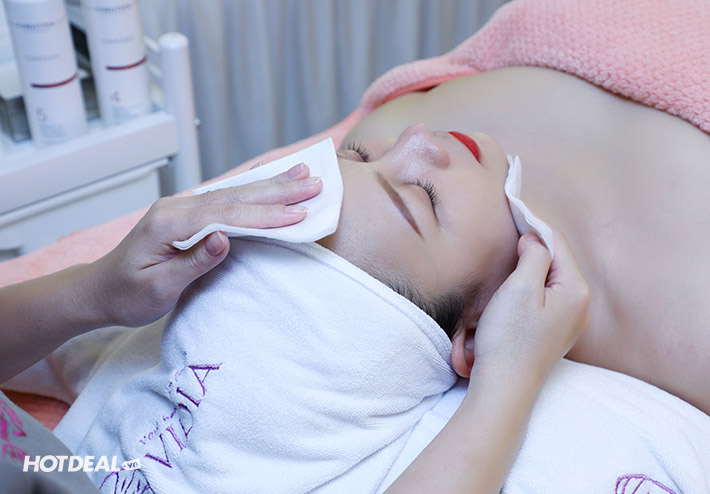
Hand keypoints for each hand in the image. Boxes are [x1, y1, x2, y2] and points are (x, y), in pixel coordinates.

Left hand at [90, 163, 321, 326]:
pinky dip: (252, 189)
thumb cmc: (127, 295)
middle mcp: (177, 207)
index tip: (299, 213)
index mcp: (170, 223)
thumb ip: (193, 261)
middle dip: (278, 190)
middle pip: (236, 196)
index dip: (266, 215)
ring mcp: (181, 207)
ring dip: (270, 184)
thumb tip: (224, 238)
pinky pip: (225, 197)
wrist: (99, 290)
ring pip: (233, 192)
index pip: (228, 216)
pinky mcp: (187, 213)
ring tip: (302, 172)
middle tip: (315, 182)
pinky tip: (268, 178)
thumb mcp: (158, 288)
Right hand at [470, 229, 590, 385]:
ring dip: (532, 265)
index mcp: (577, 290)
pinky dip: (531, 284)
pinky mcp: (555, 332)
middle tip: (511, 227)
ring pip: (551, 279)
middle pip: (557, 261)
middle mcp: (581, 305)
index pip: (557, 244)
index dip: (534, 224)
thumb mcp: (520, 288)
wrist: (504, 387)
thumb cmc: (509, 338)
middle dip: (534, 244)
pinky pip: (546, 297)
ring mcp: (570, 321)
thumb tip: (534, 239)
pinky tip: (516, 284)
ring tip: (511, 251)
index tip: (514, 206)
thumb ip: (533, 256)